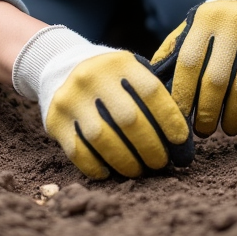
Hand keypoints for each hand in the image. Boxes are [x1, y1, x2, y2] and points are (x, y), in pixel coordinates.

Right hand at [13, 26, 192, 178]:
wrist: (59, 65)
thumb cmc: (110, 78)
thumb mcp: (130, 71)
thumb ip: (152, 94)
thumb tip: (182, 137)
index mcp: (119, 63)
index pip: (152, 92)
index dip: (170, 119)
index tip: (181, 140)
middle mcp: (92, 77)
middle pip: (129, 119)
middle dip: (150, 146)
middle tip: (161, 163)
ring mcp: (70, 98)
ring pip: (102, 139)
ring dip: (125, 161)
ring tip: (138, 171)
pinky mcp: (54, 120)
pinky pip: (78, 151)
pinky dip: (96, 167)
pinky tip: (110, 172)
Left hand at [151, 0, 236, 136]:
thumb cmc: (225, 18)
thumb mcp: (199, 22)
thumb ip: (176, 47)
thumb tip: (154, 83)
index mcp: (206, 17)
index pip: (189, 62)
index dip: (182, 94)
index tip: (178, 117)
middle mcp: (234, 22)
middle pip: (216, 80)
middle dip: (207, 113)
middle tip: (203, 131)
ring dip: (234, 117)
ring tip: (228, 129)